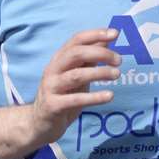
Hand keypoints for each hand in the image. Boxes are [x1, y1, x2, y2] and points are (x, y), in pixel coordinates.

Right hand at [29, 30, 118, 148]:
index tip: (115, 34)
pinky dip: (94, 97)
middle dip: (99, 53)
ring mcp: (51, 88)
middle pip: (75, 54)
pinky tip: (109, 95)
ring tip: (116, 74)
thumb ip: (89, 59)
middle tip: (118, 60)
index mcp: (59, 60)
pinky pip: (75, 100)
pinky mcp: (53, 106)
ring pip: (76, 75)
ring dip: (99, 73)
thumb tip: (107, 41)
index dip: (95, 34)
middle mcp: (53, 70)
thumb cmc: (62, 96)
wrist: (39, 124)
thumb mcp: (76, 75)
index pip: (76, 40)